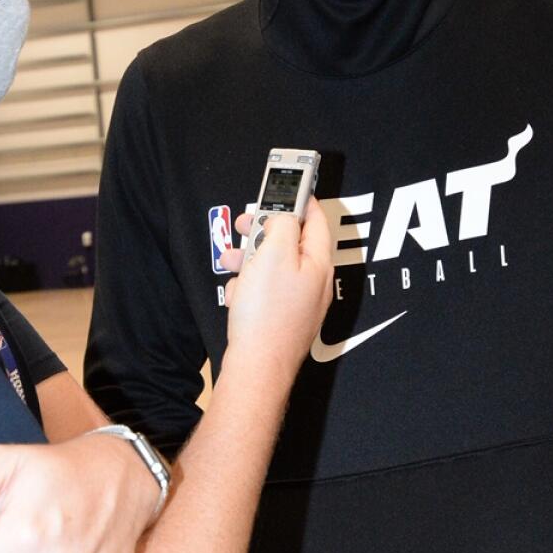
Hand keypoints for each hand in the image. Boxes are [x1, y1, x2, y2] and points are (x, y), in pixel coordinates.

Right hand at [221, 198, 332, 383]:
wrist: (257, 366)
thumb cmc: (267, 314)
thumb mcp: (274, 253)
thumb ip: (282, 225)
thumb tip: (283, 217)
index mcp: (319, 262)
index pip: (316, 219)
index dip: (300, 199)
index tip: (287, 186)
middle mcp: (315, 282)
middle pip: (292, 242)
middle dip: (264, 232)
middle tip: (245, 225)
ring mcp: (300, 302)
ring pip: (275, 266)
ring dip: (251, 259)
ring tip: (233, 261)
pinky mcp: (283, 318)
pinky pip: (267, 290)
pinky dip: (250, 286)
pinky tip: (239, 294)